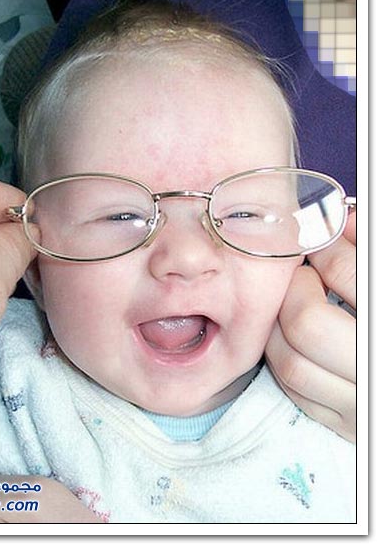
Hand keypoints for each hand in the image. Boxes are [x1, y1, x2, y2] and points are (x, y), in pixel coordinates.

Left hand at [265, 211, 355, 441]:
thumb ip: (373, 253)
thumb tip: (343, 221)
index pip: (345, 274)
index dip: (327, 247)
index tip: (323, 237)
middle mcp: (377, 372)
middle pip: (306, 322)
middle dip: (296, 287)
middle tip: (306, 272)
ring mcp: (361, 407)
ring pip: (290, 361)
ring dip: (280, 323)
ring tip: (296, 301)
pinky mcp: (346, 427)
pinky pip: (294, 390)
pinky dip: (284, 357)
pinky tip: (294, 335)